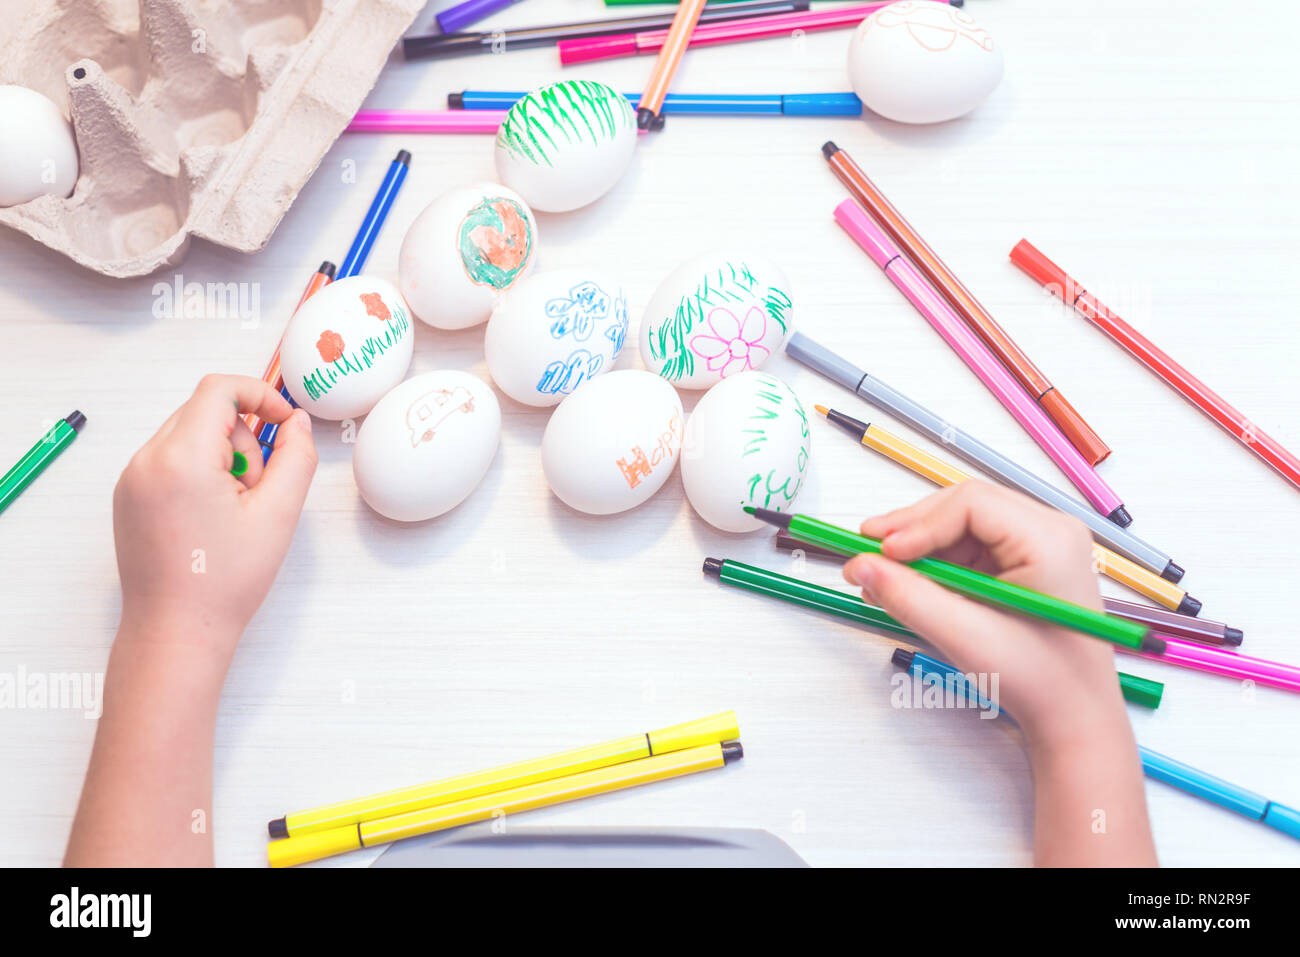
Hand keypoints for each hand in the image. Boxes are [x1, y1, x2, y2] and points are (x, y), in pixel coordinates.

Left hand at [66, 376, 315, 866]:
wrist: (176, 633)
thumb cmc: (224, 582)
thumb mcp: (279, 514)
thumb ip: (297, 457)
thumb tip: (297, 423)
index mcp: (181, 458)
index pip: (219, 390)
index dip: (260, 396)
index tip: (285, 424)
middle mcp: (146, 461)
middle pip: (205, 413)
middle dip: (244, 439)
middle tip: (259, 490)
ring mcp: (131, 480)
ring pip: (188, 436)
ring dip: (222, 458)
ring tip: (235, 511)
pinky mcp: (127, 498)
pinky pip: (170, 461)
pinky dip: (199, 474)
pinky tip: (212, 519)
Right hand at [843, 480, 1114, 743]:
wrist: (1075, 718)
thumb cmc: (1043, 682)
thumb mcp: (966, 637)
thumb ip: (909, 598)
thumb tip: (861, 565)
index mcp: (1049, 540)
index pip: (971, 504)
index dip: (918, 524)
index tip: (881, 553)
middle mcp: (1048, 533)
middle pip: (963, 507)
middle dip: (911, 531)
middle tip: (866, 552)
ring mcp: (1037, 547)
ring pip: (960, 527)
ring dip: (917, 549)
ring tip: (880, 575)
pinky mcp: (1021, 566)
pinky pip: (967, 549)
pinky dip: (933, 565)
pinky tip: (905, 584)